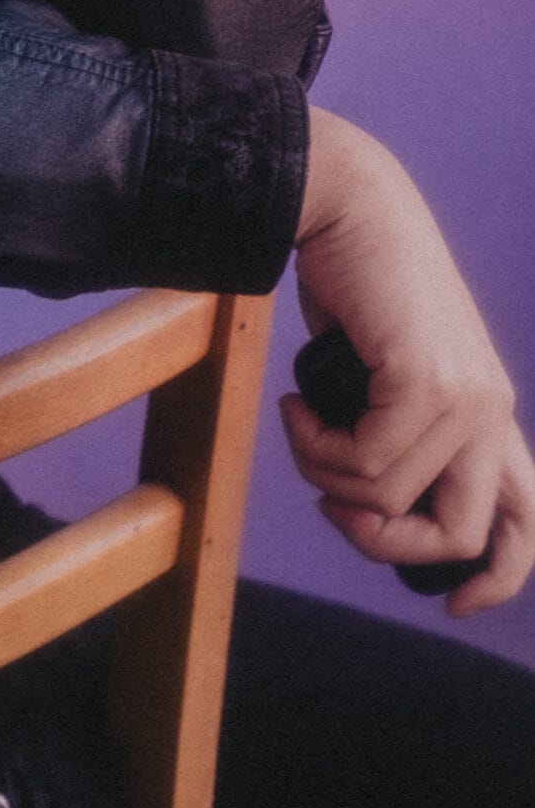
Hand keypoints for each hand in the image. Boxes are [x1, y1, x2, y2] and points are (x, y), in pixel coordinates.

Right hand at [283, 107, 534, 615]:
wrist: (349, 202)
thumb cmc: (357, 280)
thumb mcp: (387, 367)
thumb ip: (397, 426)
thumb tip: (367, 504)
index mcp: (490, 409)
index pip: (526, 521)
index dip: (497, 579)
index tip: (452, 605)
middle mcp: (491, 408)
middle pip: (460, 535)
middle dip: (384, 542)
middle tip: (331, 506)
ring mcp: (463, 395)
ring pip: (390, 497)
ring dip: (324, 475)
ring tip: (300, 423)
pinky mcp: (423, 379)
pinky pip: (363, 460)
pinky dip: (313, 445)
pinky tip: (294, 401)